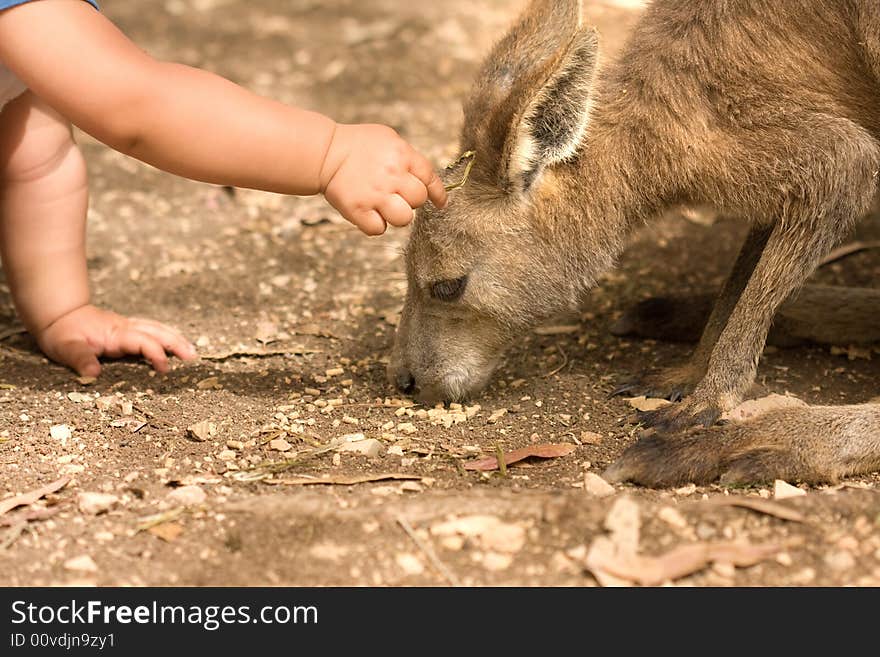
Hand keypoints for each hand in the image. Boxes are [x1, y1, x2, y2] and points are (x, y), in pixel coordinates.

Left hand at [35, 305, 196, 377]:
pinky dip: (166, 335)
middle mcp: (126, 328)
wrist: (59, 314)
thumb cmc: (61, 333)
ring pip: (157, 329)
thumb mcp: (65, 348)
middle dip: (176, 343)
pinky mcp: (126, 329)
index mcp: (116, 334)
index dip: (156, 354)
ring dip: (175, 338)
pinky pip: (152, 329)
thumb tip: (93, 373)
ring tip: (190, 350)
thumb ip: (80, 359)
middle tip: (193, 356)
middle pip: (158, 332)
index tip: (164, 369)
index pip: (144, 342)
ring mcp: (127, 327)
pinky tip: (173, 342)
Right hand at [319, 124, 447, 234]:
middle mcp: (392, 175)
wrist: (324, 153)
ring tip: (384, 207)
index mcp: (402, 155)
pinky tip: (368, 213)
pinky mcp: (358, 210)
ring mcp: (375, 194)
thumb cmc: (358, 145)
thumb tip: (424, 177)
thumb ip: (408, 157)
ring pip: (404, 218)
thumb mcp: (389, 139)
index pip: (430, 178)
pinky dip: (375, 225)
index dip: (438, 194)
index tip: (440, 203)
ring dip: (397, 216)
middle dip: (411, 200)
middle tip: (396, 195)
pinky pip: (378, 229)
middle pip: (419, 200)